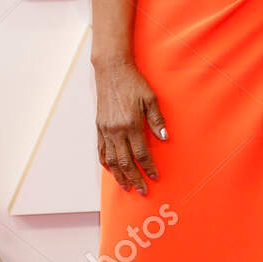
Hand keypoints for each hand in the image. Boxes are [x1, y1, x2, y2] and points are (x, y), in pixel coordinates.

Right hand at [95, 59, 166, 193]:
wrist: (112, 71)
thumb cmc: (133, 83)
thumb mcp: (150, 98)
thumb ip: (156, 119)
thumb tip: (164, 138)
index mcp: (131, 124)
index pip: (141, 153)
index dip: (148, 168)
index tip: (154, 177)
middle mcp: (116, 130)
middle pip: (126, 161)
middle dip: (135, 178)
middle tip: (142, 191)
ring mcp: (105, 130)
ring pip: (111, 160)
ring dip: (119, 175)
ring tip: (126, 187)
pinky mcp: (99, 127)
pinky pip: (101, 150)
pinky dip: (106, 163)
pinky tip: (111, 171)